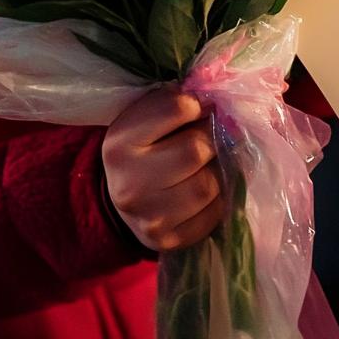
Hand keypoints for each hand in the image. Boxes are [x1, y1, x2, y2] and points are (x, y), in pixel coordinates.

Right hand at [102, 87, 222, 251]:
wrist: (123, 199)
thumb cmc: (143, 148)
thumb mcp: (145, 118)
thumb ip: (175, 103)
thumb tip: (218, 98)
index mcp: (120, 143)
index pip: (177, 108)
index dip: (197, 104)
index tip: (199, 107)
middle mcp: (130, 183)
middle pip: (196, 149)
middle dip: (211, 138)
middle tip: (211, 135)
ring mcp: (149, 217)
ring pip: (208, 184)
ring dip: (217, 170)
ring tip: (208, 163)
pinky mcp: (169, 241)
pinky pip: (214, 213)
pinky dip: (218, 197)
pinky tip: (206, 188)